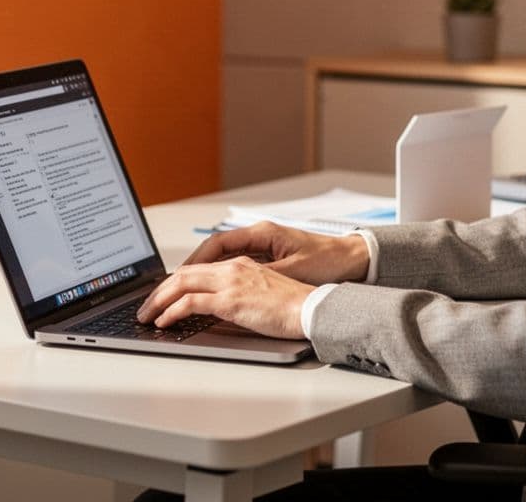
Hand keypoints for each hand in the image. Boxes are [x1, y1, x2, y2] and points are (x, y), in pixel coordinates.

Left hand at [136, 256, 313, 338]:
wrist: (313, 308)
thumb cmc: (295, 307)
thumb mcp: (261, 295)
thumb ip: (238, 297)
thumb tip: (216, 312)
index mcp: (240, 264)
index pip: (197, 269)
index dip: (174, 281)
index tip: (161, 295)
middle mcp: (232, 268)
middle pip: (183, 273)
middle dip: (159, 291)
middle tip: (145, 307)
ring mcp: (230, 282)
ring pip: (181, 284)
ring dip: (158, 301)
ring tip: (147, 316)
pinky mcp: (231, 300)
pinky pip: (190, 302)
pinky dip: (172, 311)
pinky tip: (164, 321)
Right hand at [183, 221, 370, 284]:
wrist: (353, 259)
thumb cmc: (328, 261)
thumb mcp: (293, 270)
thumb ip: (262, 276)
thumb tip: (233, 283)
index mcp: (262, 234)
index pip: (218, 243)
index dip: (196, 260)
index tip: (180, 276)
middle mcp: (259, 237)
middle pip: (215, 251)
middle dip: (191, 268)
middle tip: (172, 286)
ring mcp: (264, 248)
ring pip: (223, 259)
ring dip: (204, 274)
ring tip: (184, 291)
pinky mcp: (270, 259)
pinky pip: (236, 267)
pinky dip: (220, 278)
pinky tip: (212, 293)